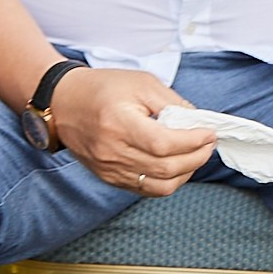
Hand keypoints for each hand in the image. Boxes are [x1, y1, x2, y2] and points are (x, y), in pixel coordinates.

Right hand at [49, 67, 216, 195]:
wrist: (63, 103)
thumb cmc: (102, 89)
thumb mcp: (142, 84)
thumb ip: (173, 103)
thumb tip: (198, 121)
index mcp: (119, 124)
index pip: (163, 144)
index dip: (193, 141)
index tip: (209, 132)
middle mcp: (112, 152)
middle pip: (165, 168)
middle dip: (197, 157)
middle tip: (209, 143)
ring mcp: (109, 169)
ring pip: (158, 186)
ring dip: (186, 173)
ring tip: (196, 154)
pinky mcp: (108, 178)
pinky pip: (145, 189)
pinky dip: (168, 181)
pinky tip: (178, 165)